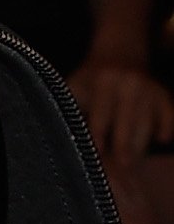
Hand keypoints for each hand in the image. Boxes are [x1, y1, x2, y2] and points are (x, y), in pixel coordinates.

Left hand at [70, 50, 173, 177]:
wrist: (119, 54)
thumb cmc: (90, 80)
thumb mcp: (75, 86)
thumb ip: (69, 109)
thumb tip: (60, 139)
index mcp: (105, 82)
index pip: (101, 116)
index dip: (97, 138)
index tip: (96, 158)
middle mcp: (131, 84)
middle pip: (128, 123)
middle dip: (124, 147)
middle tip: (121, 168)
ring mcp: (150, 90)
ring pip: (146, 125)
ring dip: (139, 146)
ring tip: (132, 166)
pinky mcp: (164, 97)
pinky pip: (168, 118)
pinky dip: (164, 130)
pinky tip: (160, 140)